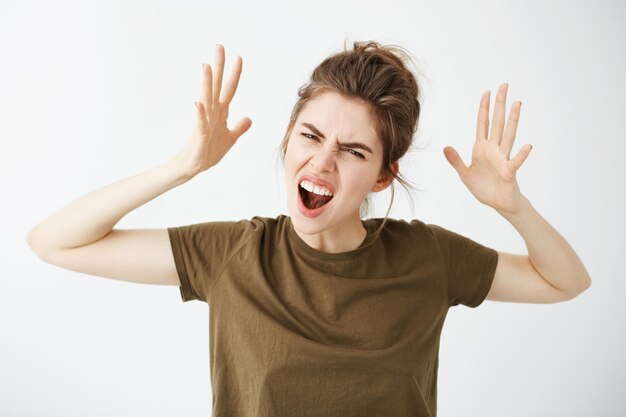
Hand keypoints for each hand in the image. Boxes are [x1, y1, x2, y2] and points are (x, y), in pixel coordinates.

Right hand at [174, 44, 251, 178]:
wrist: (194, 167)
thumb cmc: (209, 151)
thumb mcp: (230, 139)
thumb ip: (239, 128)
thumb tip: (249, 118)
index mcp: (220, 112)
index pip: (229, 89)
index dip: (235, 74)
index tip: (239, 56)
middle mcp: (212, 112)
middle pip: (217, 86)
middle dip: (219, 67)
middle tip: (219, 46)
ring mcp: (205, 122)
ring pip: (207, 99)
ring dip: (206, 83)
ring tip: (206, 66)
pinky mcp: (200, 135)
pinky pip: (200, 123)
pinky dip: (200, 113)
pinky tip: (198, 103)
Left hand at [443, 83, 531, 214]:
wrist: (498, 204)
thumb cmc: (483, 188)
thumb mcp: (465, 174)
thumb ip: (456, 161)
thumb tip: (445, 147)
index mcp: (481, 149)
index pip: (483, 124)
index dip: (484, 108)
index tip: (487, 91)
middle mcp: (494, 150)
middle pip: (497, 123)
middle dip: (499, 105)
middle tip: (504, 85)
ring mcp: (503, 159)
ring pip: (508, 136)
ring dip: (513, 120)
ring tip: (517, 104)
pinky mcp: (509, 172)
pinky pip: (515, 162)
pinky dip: (521, 155)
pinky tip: (528, 146)